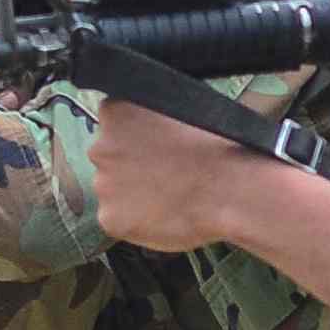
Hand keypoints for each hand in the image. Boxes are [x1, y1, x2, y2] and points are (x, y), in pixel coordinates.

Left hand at [84, 91, 274, 252]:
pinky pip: (118, 219)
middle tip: (163, 174)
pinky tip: (163, 215)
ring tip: (168, 196)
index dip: (137, 137)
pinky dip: (135, 221)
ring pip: (112, 190)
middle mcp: (100, 146)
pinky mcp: (110, 218)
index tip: (155, 147)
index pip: (114, 124)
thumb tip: (150, 127)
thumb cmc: (216, 146)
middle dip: (130, 166)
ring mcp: (102, 185)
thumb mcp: (182, 107)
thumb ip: (153, 114)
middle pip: (108, 157)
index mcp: (115, 112)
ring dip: (132, 193)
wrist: (229, 188)